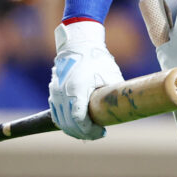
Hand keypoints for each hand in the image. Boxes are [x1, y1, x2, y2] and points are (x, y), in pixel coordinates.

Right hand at [48, 20, 122, 139]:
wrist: (79, 43)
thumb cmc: (97, 58)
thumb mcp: (111, 76)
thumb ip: (114, 95)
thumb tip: (124, 112)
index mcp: (76, 90)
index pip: (79, 120)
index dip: (89, 131)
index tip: (102, 132)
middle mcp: (62, 93)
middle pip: (68, 124)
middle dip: (83, 133)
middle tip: (98, 134)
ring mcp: (55, 92)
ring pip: (61, 121)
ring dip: (74, 129)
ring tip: (89, 131)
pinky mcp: (53, 91)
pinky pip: (56, 112)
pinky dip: (66, 121)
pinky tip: (77, 123)